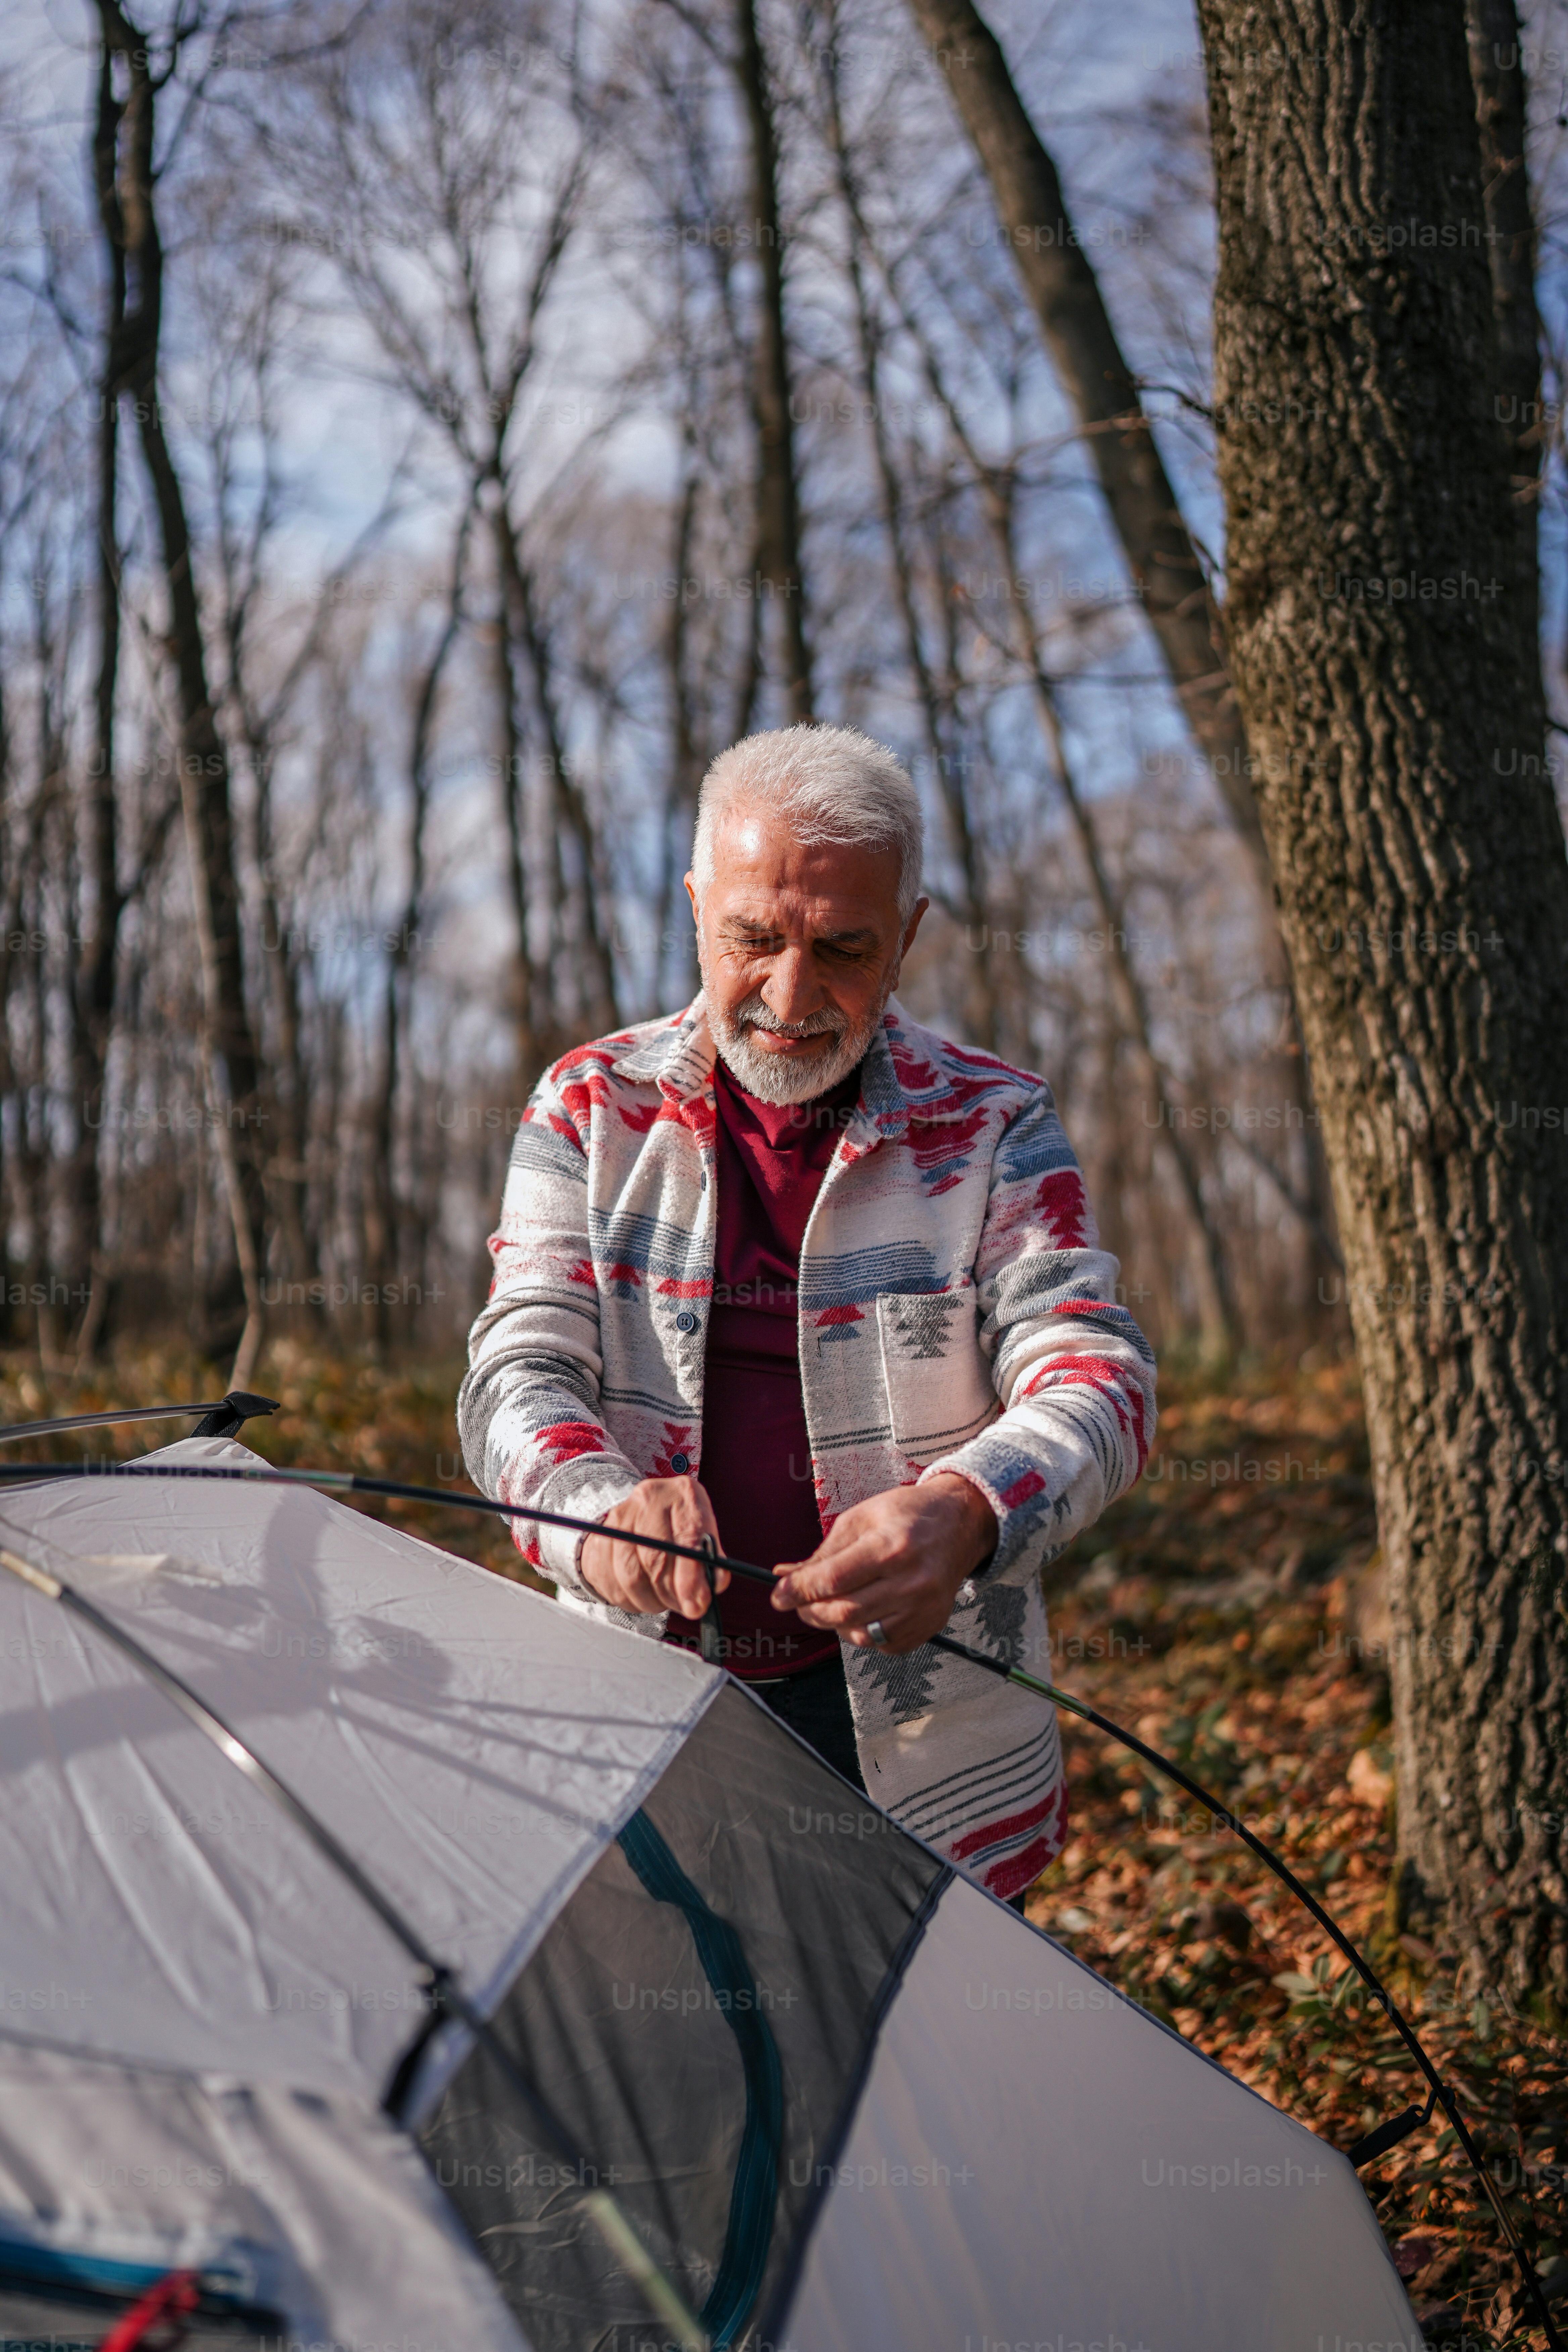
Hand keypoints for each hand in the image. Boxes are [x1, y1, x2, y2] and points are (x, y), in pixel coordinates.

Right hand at [579, 1474, 727, 1618]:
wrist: (643, 1517)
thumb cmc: (681, 1530)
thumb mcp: (704, 1536)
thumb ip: (711, 1562)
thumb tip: (709, 1590)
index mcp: (683, 1494)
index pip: (687, 1537)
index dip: (691, 1576)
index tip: (696, 1605)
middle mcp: (647, 1500)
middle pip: (655, 1560)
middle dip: (671, 1594)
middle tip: (682, 1607)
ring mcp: (618, 1519)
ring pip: (630, 1577)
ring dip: (650, 1600)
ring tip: (663, 1599)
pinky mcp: (598, 1540)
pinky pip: (611, 1584)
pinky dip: (630, 1600)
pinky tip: (643, 1594)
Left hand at [770, 1473, 997, 1654]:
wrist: (959, 1524)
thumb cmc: (907, 1515)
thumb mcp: (860, 1519)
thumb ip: (823, 1553)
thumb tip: (785, 1577)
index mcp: (892, 1547)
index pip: (834, 1579)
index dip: (799, 1591)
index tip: (779, 1596)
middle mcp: (912, 1581)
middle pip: (845, 1613)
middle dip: (811, 1611)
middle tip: (799, 1602)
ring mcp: (924, 1608)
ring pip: (862, 1635)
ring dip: (834, 1625)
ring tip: (830, 1604)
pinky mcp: (930, 1625)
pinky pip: (883, 1645)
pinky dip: (863, 1633)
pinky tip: (862, 1612)